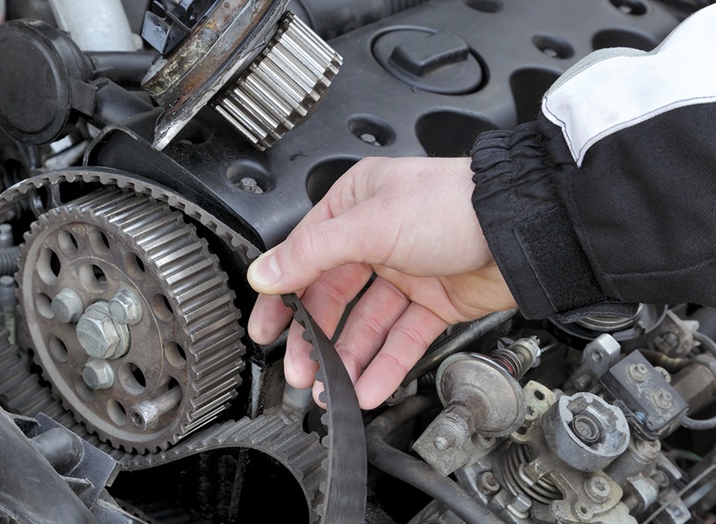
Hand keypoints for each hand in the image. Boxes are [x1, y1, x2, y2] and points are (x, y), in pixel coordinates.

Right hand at [247, 156, 515, 408]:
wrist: (523, 229)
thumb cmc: (454, 204)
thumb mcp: (371, 223)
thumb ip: (312, 253)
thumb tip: (265, 272)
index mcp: (354, 205)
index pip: (304, 256)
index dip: (282, 296)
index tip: (265, 329)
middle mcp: (376, 237)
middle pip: (333, 297)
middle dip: (315, 338)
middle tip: (301, 371)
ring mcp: (406, 272)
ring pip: (366, 325)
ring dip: (348, 359)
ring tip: (334, 389)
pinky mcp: (433, 302)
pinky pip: (401, 338)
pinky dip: (385, 364)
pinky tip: (369, 387)